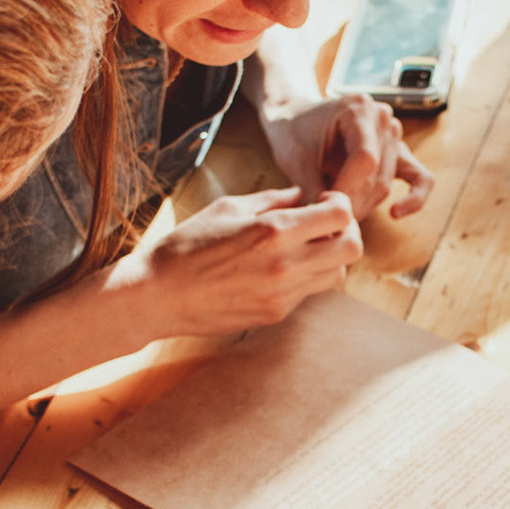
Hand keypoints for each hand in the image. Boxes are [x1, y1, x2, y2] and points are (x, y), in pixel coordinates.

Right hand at [110, 187, 361, 336]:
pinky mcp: (275, 314)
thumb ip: (272, 200)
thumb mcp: (228, 208)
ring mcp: (282, 294)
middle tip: (325, 226)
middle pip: (351, 248)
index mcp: (273, 231)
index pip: (340, 215)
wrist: (158, 294)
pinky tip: (279, 268)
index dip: (339, 204)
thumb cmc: (187, 244)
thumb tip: (303, 195)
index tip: (324, 201)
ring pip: (337, 275)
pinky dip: (305, 278)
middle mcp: (285, 264)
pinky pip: (309, 293)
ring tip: (303, 248)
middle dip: (345, 232)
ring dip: (329, 258)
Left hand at [261, 94, 433, 219]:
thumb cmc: (294, 134)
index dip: (347, 190)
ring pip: (386, 182)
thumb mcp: (296, 160)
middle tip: (328, 219)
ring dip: (363, 204)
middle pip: (377, 174)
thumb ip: (312, 191)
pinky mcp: (398, 152)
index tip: (326, 209)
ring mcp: (393, 134)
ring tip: (339, 214)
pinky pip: (420, 178)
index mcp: (358, 108)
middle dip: (352, 202)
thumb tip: (327, 229)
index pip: (365, 159)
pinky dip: (414, 198)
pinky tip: (395, 213)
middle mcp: (382, 117)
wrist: (296, 120)